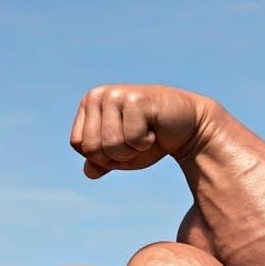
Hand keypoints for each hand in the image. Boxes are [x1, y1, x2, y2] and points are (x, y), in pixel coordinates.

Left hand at [69, 84, 210, 178]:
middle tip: (133, 141)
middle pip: (91, 147)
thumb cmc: (149, 141)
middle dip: (114, 155)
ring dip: (130, 150)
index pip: (78, 144)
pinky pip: (131, 138)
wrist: (186, 128)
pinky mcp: (136, 98)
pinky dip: (144, 142)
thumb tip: (88, 171)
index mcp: (88, 105)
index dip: (99, 155)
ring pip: (109, 145)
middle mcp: (98, 95)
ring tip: (143, 136)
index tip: (119, 143)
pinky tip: (154, 130)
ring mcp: (116, 94)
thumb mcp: (118, 156)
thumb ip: (98, 164)